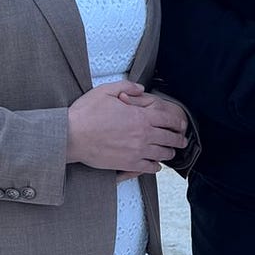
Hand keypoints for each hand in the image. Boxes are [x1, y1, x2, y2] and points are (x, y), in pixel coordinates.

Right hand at [67, 81, 187, 175]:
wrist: (71, 136)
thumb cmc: (86, 113)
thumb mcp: (105, 91)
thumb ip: (127, 87)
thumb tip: (141, 89)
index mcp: (140, 116)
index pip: (168, 119)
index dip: (178, 122)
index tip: (182, 124)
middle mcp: (143, 135)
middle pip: (170, 138)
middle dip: (179, 139)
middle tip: (183, 140)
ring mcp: (137, 151)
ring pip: (163, 154)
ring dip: (169, 152)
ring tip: (171, 152)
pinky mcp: (128, 164)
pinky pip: (149, 167)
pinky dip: (156, 166)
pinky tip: (156, 165)